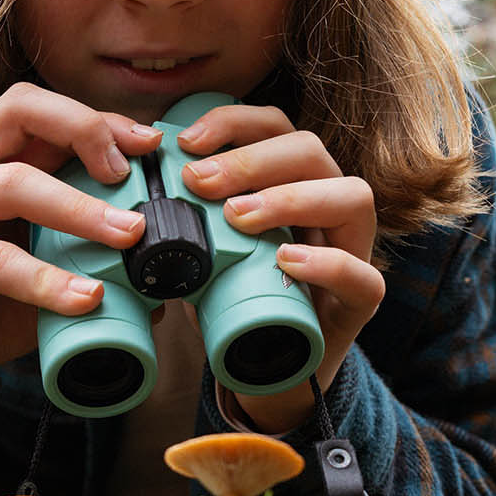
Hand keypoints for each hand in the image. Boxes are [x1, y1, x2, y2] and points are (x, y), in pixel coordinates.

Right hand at [0, 82, 164, 405]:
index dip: (99, 118)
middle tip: (134, 175)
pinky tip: (84, 299)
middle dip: (86, 131)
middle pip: (19, 110)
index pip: (44, 110)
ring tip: (129, 235)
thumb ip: (91, 264)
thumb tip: (163, 282)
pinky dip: (44, 279)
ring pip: (11, 182)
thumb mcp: (46, 276)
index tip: (151, 143)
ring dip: (78, 207)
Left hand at [175, 104, 385, 433]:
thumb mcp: (204, 248)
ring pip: (351, 197)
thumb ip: (183, 215)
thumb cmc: (236, 299)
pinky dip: (326, 262)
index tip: (185, 142)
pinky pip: (363, 275)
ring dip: (290, 198)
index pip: (277, 126)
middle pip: (312, 152)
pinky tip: (285, 259)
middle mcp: (332, 205)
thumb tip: (131, 185)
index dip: (234, 123)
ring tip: (237, 217)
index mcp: (294, 180)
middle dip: (251, 160)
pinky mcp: (363, 302)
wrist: (268, 372)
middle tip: (198, 182)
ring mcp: (354, 250)